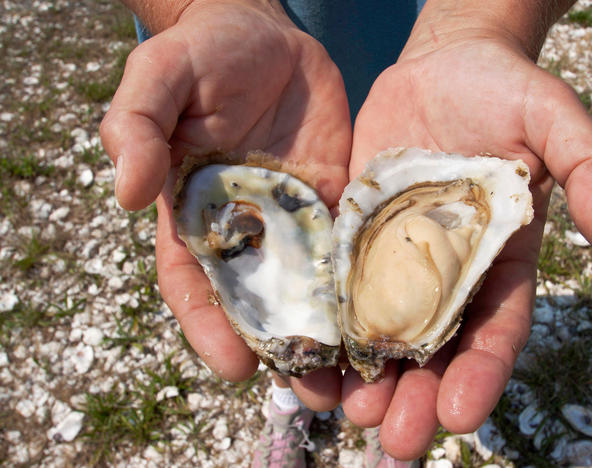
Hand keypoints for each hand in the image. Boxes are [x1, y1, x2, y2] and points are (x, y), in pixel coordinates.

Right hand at [100, 0, 350, 408]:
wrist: (263, 32)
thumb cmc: (203, 53)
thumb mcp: (160, 78)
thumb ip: (137, 127)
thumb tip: (125, 190)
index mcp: (193, 212)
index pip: (196, 282)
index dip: (211, 326)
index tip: (237, 365)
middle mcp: (246, 228)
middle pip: (262, 302)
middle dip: (284, 349)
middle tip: (313, 393)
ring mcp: (295, 217)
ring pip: (313, 286)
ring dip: (332, 333)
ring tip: (358, 376)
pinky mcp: (338, 198)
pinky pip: (353, 244)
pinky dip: (367, 281)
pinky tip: (391, 312)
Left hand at [341, 7, 591, 459]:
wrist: (445, 65)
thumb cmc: (506, 91)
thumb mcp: (556, 120)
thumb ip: (589, 170)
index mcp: (501, 258)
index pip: (496, 328)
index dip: (481, 373)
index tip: (462, 416)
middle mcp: (448, 269)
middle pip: (435, 346)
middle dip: (417, 394)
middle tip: (395, 439)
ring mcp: (397, 254)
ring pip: (382, 327)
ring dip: (366, 374)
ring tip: (345, 410)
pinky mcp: (355, 232)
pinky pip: (340, 283)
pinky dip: (327, 322)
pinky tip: (309, 354)